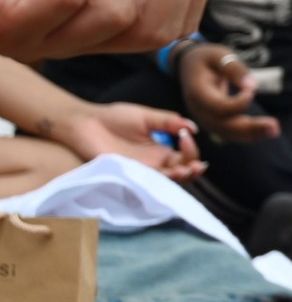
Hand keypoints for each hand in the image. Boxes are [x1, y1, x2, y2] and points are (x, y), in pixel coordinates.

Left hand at [56, 103, 204, 180]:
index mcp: (160, 150)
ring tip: (186, 170)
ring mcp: (140, 172)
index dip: (191, 150)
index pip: (186, 157)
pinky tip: (168, 174)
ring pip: (167, 183)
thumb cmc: (114, 118)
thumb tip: (194, 128)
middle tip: (197, 165)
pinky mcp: (125, 176)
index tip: (186, 135)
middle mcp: (153, 164)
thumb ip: (169, 122)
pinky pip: (146, 184)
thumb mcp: (147, 116)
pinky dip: (160, 182)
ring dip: (180, 178)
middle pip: (182, 173)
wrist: (85, 123)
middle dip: (194, 170)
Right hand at [177, 44, 280, 142]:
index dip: (238, 103)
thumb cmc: (207, 58)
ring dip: (252, 134)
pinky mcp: (212, 121)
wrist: (189, 67)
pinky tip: (266, 130)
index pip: (218, 107)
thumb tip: (253, 86)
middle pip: (223, 126)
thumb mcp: (219, 55)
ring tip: (274, 130)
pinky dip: (247, 134)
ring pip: (227, 133)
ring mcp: (204, 118)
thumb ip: (234, 68)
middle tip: (275, 127)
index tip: (252, 89)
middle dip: (250, 128)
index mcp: (198, 93)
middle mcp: (199, 110)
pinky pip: (229, 132)